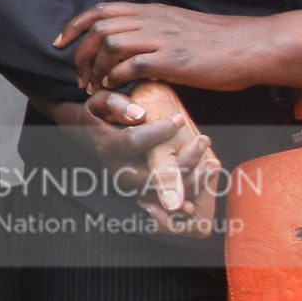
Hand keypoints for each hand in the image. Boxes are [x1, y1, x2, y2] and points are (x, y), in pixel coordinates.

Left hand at [56, 2, 301, 94]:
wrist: (251, 46)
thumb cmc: (219, 43)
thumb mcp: (179, 28)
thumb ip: (154, 33)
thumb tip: (132, 48)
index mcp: (153, 12)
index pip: (103, 10)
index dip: (76, 25)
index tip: (61, 42)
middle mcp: (154, 21)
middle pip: (100, 28)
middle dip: (81, 52)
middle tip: (80, 76)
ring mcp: (163, 39)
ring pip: (111, 43)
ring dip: (96, 67)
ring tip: (96, 86)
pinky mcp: (174, 60)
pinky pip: (133, 64)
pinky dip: (117, 77)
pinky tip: (116, 87)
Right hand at [80, 81, 223, 234]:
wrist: (89, 134)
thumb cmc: (100, 114)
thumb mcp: (102, 101)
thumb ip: (117, 105)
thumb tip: (140, 114)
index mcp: (108, 146)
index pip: (133, 142)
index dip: (157, 132)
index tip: (179, 119)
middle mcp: (118, 170)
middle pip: (151, 176)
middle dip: (181, 162)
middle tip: (204, 141)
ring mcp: (129, 184)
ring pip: (161, 193)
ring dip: (189, 182)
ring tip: (212, 164)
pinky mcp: (141, 191)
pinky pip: (166, 199)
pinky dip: (187, 194)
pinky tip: (206, 181)